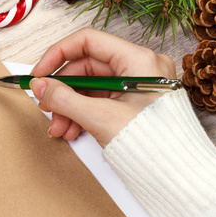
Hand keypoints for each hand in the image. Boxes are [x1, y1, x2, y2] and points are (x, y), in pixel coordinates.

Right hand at [30, 28, 176, 146]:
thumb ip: (64, 99)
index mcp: (139, 60)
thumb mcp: (100, 118)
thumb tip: (39, 86)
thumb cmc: (153, 144)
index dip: (58, 55)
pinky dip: (81, 115)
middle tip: (45, 107)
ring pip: (90, 88)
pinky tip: (72, 131)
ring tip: (59, 128)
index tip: (39, 74)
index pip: (88, 42)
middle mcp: (140, 68)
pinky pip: (99, 102)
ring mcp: (137, 87)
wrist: (177, 175)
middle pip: (86, 67)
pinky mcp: (133, 104)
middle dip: (62, 91)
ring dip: (68, 107)